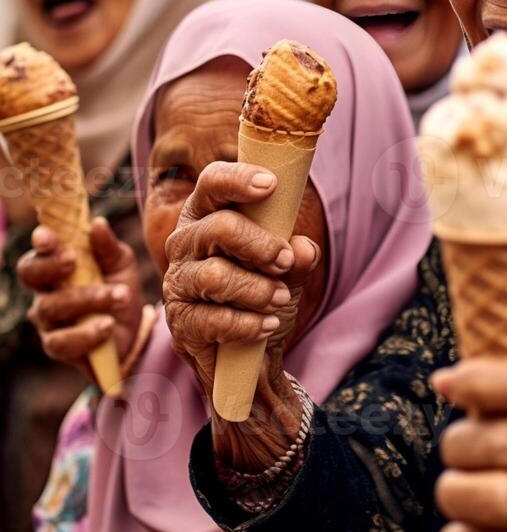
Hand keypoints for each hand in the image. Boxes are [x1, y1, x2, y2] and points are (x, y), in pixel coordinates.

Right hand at [20, 218, 143, 381]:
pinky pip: (62, 342)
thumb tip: (98, 224)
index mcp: (55, 267)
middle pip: (31, 276)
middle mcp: (44, 292)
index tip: (48, 236)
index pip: (38, 252)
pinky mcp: (58, 347)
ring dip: (86, 300)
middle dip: (50, 266)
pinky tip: (107, 325)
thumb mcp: (121, 264)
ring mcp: (48, 321)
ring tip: (120, 297)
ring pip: (50, 308)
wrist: (133, 329)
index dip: (40, 244)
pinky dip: (86, 333)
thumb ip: (108, 247)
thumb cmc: (118, 288)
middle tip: (74, 261)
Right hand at [163, 162, 318, 470]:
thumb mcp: (287, 271)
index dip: (238, 179)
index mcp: (208, 215)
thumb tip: (302, 248)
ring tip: (279, 299)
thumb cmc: (262, 293)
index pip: (212, 183)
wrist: (250, 352)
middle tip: (284, 261)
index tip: (271, 184)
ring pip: (215, 276)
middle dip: (260, 245)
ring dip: (257, 289)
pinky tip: (266, 325)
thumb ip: (296, 257)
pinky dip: (247, 323)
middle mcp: (186, 242)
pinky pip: (212, 319)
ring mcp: (179, 281)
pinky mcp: (181, 321)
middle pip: (218, 228)